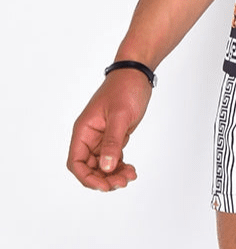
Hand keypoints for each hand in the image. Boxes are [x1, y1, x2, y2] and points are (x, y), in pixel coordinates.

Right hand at [67, 69, 152, 190]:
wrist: (138, 73)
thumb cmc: (125, 88)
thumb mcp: (120, 115)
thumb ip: (113, 141)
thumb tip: (106, 168)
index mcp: (84, 130)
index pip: (76, 162)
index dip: (87, 177)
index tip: (105, 185)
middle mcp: (90, 135)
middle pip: (89, 167)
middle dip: (104, 178)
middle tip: (123, 182)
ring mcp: (102, 136)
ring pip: (102, 164)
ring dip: (114, 174)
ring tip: (130, 176)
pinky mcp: (114, 135)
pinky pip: (113, 157)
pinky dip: (120, 165)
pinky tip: (131, 170)